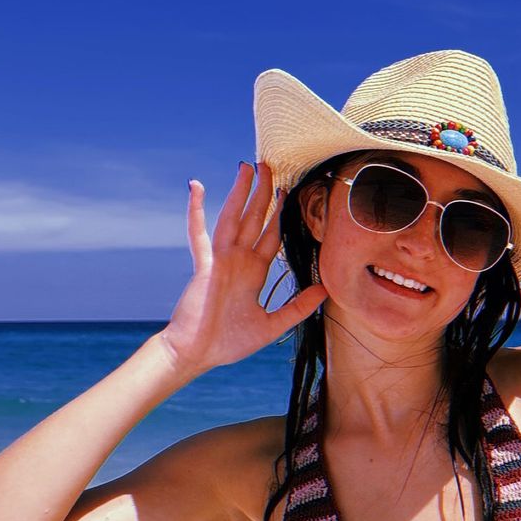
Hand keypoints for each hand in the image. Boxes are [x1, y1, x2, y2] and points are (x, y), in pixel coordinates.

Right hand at [157, 162, 326, 376]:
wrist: (198, 354)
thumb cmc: (230, 343)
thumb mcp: (273, 325)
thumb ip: (298, 307)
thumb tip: (325, 290)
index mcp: (253, 272)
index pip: (271, 236)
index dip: (280, 215)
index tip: (288, 192)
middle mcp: (238, 261)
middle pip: (254, 219)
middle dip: (263, 193)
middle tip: (270, 166)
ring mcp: (220, 260)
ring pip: (233, 218)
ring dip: (239, 192)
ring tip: (248, 167)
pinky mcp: (204, 265)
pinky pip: (199, 233)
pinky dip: (196, 209)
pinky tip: (197, 186)